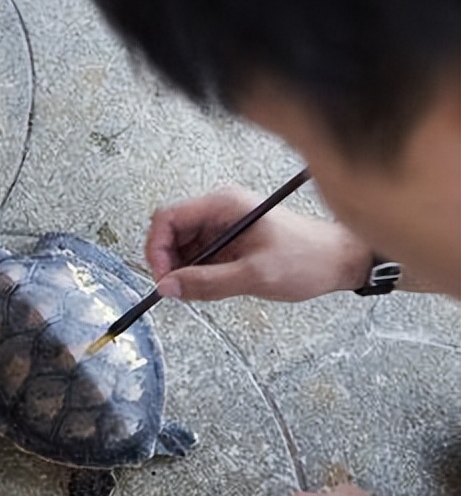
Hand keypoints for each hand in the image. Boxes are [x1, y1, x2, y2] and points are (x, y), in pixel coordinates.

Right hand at [146, 186, 373, 300]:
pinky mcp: (230, 241)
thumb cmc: (307, 259)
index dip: (157, 248)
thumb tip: (168, 288)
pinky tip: (210, 286)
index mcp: (223, 206)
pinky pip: (200, 255)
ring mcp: (224, 225)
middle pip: (171, 232)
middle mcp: (220, 211)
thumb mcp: (254, 275)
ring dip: (183, 270)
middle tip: (177, 289)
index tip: (162, 276)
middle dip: (168, 262)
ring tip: (199, 290)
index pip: (168, 218)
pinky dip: (197, 273)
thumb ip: (207, 282)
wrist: (339, 260)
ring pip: (183, 246)